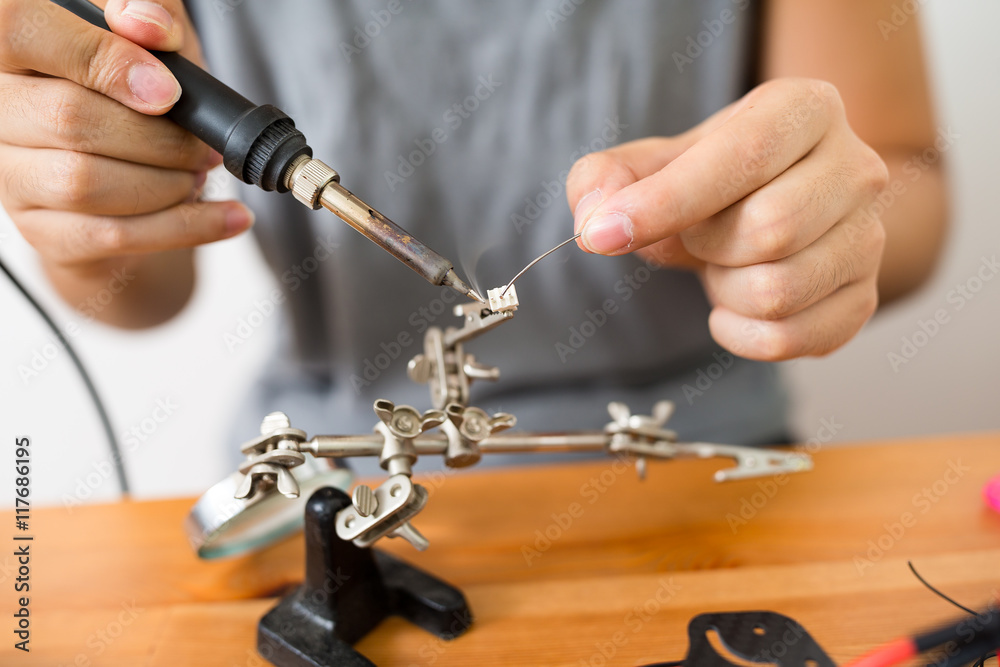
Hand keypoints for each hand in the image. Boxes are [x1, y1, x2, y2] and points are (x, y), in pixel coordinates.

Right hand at [0, 0, 251, 272]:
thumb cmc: (139, 97)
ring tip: (199, 172)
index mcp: (12, 48)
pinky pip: (113, 235)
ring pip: (84, 181)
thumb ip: (152, 15)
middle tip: (202, 143)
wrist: (134, 177)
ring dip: (167, 182)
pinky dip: (187, 226)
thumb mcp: (155, 42)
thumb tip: (148, 25)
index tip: (167, 90)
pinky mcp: (44, 231)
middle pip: (68, 117)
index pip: (22, 31)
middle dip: (158, 136)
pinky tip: (229, 216)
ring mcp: (12, 175)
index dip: (101, 58)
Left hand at [567, 78, 888, 360]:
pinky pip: (791, 340)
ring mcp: (868, 237)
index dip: (667, 201)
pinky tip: (732, 307)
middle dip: (706, 245)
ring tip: (725, 263)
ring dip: (724, 290)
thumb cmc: (707, 184)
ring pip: (779, 292)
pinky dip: (740, 335)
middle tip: (698, 236)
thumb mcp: (649, 165)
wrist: (769, 211)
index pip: (744, 156)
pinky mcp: (864, 298)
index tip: (604, 234)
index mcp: (804, 109)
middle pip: (771, 230)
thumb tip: (598, 219)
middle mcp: (855, 167)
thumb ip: (605, 180)